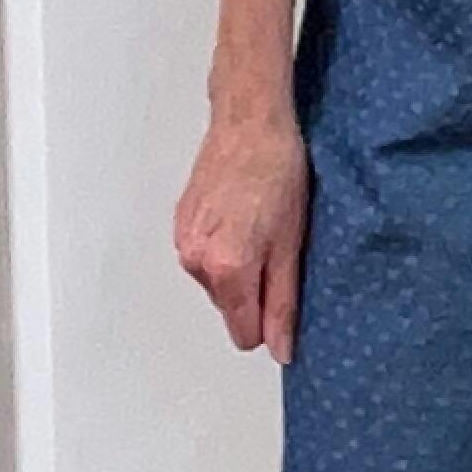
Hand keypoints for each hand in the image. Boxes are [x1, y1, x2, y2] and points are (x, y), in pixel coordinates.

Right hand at [173, 111, 310, 359]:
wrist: (249, 120)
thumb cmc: (279, 173)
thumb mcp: (292, 242)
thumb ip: (283, 303)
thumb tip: (281, 352)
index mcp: (226, 270)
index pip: (243, 333)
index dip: (268, 320)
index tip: (283, 288)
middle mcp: (195, 261)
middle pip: (230, 306)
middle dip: (253, 286)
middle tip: (275, 243)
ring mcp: (182, 241)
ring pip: (216, 281)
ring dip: (237, 264)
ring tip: (258, 222)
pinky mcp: (179, 222)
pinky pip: (203, 256)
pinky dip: (222, 244)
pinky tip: (240, 212)